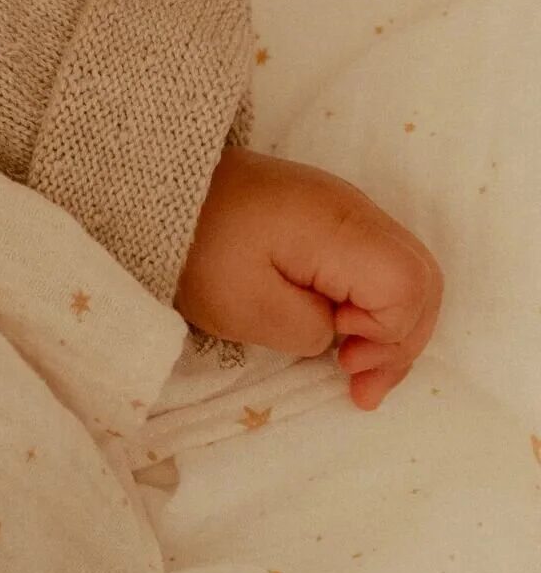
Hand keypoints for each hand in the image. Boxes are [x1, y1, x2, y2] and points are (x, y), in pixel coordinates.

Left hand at [176, 146, 442, 409]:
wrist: (153, 190)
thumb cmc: (195, 248)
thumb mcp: (246, 306)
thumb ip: (309, 330)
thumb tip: (338, 334)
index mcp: (337, 225)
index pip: (407, 285)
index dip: (389, 333)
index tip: (342, 357)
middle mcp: (352, 207)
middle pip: (419, 278)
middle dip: (400, 339)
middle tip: (357, 383)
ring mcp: (341, 206)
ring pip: (403, 271)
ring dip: (389, 325)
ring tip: (352, 369)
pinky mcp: (324, 214)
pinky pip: (373, 261)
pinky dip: (370, 303)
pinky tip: (342, 333)